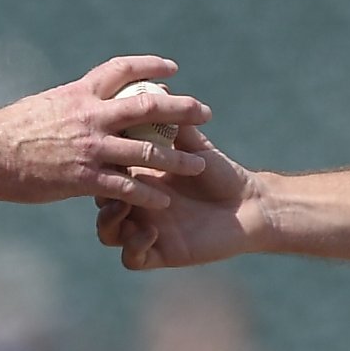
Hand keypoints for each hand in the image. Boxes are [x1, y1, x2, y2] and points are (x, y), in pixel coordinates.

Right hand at [0, 56, 210, 206]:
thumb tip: (77, 102)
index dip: (150, 65)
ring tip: (199, 164)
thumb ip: (67, 105)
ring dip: (177, 157)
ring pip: (147, 149)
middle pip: (149, 104)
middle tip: (205, 112)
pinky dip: (148, 194)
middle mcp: (90, 115)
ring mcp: (90, 147)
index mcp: (79, 93)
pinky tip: (164, 200)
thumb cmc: (5, 131)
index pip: (122, 70)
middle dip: (181, 107)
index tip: (173, 68)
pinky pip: (126, 186)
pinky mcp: (84, 178)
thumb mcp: (40, 106)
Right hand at [95, 125, 264, 269]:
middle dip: (99, 193)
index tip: (101, 153)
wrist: (250, 205)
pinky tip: (151, 231)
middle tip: (106, 182)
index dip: (99, 164)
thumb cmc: (222, 172)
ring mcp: (146, 230)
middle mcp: (139, 205)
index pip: (107, 172)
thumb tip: (159, 92)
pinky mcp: (160, 254)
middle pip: (100, 203)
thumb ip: (175, 126)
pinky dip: (135, 246)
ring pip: (108, 233)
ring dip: (110, 221)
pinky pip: (132, 258)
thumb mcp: (194, 147)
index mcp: (141, 178)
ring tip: (123, 207)